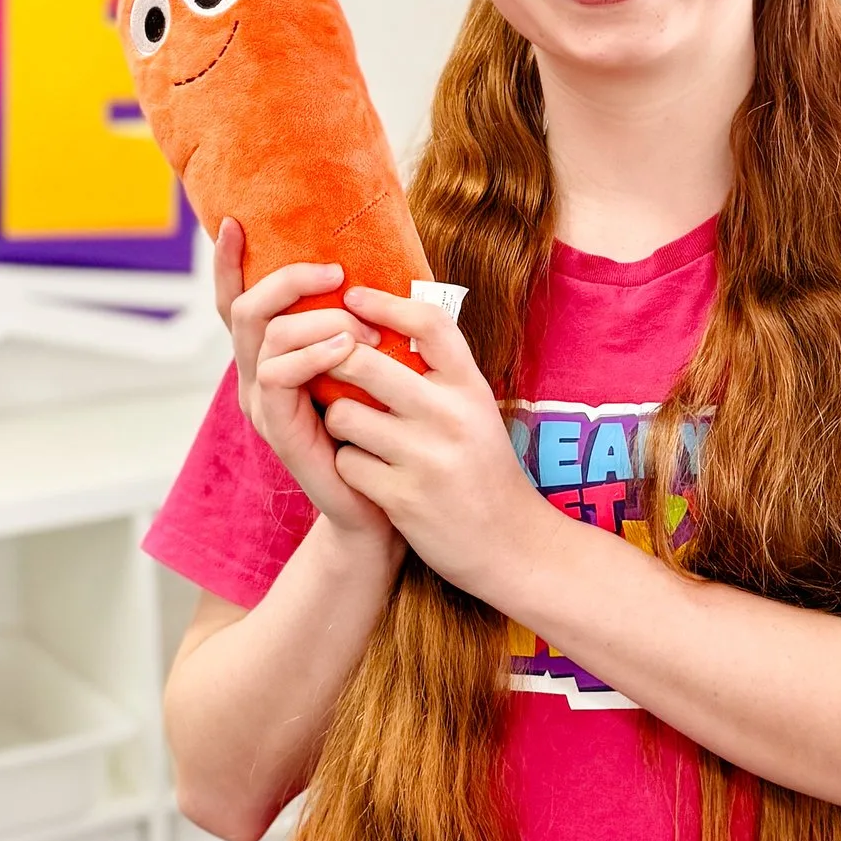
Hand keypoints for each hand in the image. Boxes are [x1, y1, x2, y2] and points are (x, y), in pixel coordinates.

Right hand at [214, 219, 394, 544]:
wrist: (380, 507)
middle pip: (246, 308)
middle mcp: (256, 377)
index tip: (236, 222)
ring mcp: (262, 404)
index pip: (239, 303)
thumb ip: (352, 328)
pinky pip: (277, 375)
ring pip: (265, 336)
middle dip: (289, 279)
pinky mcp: (276, 428)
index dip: (230, 264)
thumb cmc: (379, 433)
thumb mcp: (366, 369)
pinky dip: (314, 353)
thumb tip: (368, 274)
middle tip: (336, 272)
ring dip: (318, 318)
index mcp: (272, 359)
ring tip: (363, 328)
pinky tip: (349, 349)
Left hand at [318, 286, 557, 605]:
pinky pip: (346, 462)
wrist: (512, 545)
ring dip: (338, 420)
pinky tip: (367, 473)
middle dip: (334, 362)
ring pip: (344, 414)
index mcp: (471, 386)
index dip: (384, 302)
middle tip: (328, 367)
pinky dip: (348, 464)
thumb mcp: (475, 410)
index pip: (428, 321)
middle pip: (364, 362)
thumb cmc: (483, 469)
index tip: (352, 295)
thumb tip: (389, 318)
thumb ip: (440, 371)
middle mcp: (451, 416)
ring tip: (355, 431)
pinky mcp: (403, 498)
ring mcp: (426, 458)